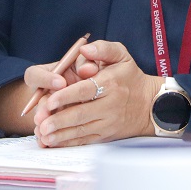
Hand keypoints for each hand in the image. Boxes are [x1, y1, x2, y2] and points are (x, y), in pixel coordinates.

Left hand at [33, 40, 162, 146]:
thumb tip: (84, 49)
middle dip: (58, 119)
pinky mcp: (106, 135)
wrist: (150, 104)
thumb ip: (103, 48)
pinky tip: (54, 142)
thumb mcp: (121, 55)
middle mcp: (110, 105)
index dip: (66, 96)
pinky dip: (68, 142)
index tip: (51, 100)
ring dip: (60, 134)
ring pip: (81, 130)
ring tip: (43, 134)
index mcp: (111, 83)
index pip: (85, 90)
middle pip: (81, 114)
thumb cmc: (130, 76)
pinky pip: (85, 140)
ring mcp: (108, 122)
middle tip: (40, 121)